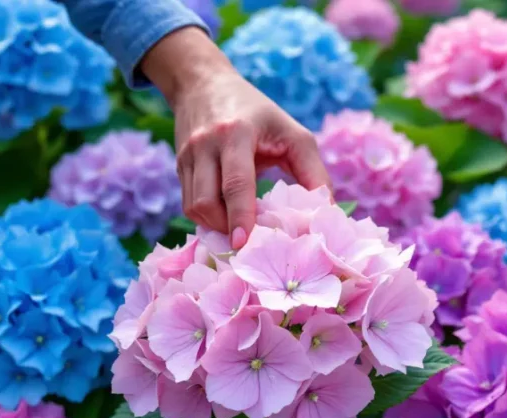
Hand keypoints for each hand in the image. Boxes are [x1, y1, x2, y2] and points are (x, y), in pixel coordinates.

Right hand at [141, 27, 331, 248]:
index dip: (241, 216)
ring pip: (193, 207)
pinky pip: (187, 204)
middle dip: (226, 228)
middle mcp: (205, 144)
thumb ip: (313, 173)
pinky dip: (206, 218)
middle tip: (250, 242)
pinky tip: (226, 218)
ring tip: (240, 229)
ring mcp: (186, 156)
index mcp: (236, 133)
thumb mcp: (293, 134)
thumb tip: (327, 212)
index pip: (236, 183)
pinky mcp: (179, 166)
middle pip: (206, 201)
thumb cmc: (259, 113)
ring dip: (216, 226)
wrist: (204, 85)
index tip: (245, 243)